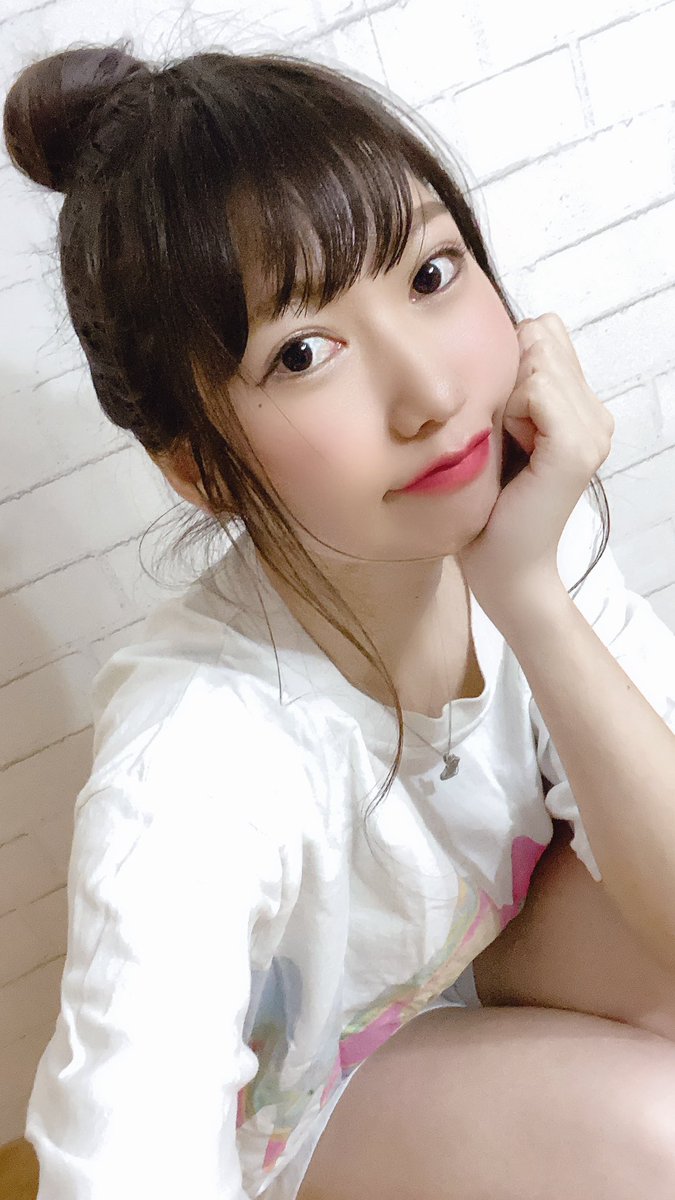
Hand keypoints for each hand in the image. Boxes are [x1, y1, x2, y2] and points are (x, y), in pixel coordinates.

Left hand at [457, 313, 613, 624]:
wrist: (501, 567)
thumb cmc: (486, 505)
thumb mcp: (495, 429)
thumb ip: (507, 383)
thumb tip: (493, 330)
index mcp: (582, 409)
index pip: (546, 331)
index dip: (510, 362)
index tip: (499, 418)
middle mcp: (597, 416)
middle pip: (542, 337)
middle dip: (508, 376)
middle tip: (503, 434)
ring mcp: (593, 431)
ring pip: (536, 360)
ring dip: (506, 398)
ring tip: (508, 446)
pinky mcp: (576, 447)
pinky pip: (535, 389)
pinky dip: (510, 413)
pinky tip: (511, 450)